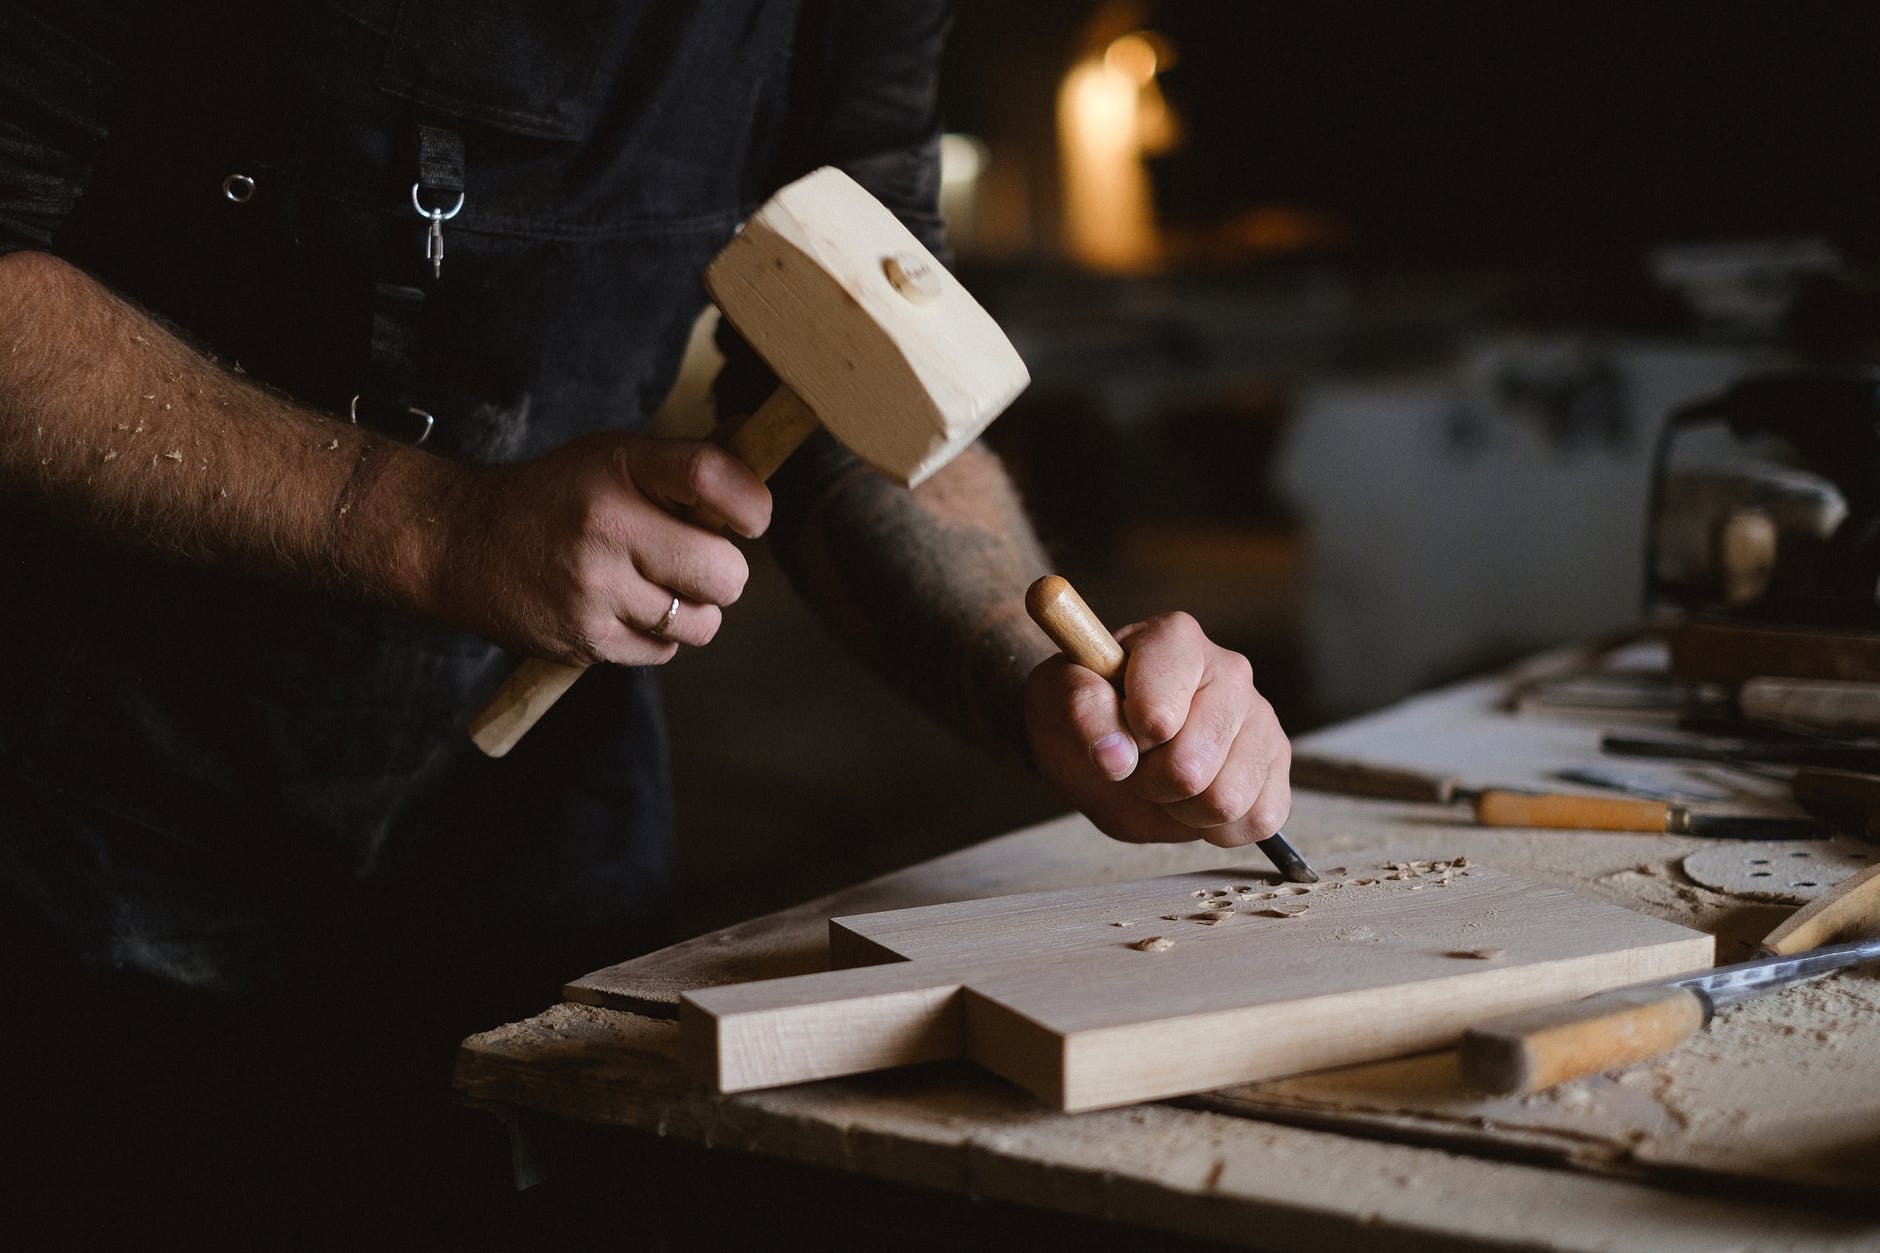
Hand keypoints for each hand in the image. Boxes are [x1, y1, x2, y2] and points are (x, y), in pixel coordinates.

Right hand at [431, 432, 770, 664]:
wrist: (460, 543)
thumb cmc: (555, 496)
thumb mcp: (614, 456)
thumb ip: (686, 460)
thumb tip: (752, 440)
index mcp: (622, 468)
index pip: (712, 477)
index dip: (752, 503)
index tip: (750, 517)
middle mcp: (608, 528)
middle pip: (726, 576)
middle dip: (723, 574)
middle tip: (693, 560)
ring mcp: (596, 590)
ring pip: (702, 624)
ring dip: (689, 610)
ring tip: (652, 584)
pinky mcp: (585, 641)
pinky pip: (662, 651)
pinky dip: (654, 636)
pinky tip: (621, 607)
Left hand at [1023, 612, 1290, 847]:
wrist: (1105, 736)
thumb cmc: (1083, 711)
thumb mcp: (1055, 700)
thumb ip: (1080, 710)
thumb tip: (1117, 756)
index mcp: (1174, 640)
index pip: (1156, 716)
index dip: (1124, 741)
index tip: (1112, 730)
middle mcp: (1230, 670)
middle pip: (1191, 767)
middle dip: (1150, 782)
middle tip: (1136, 764)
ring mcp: (1260, 716)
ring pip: (1228, 799)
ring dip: (1183, 809)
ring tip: (1165, 780)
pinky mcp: (1277, 761)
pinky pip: (1260, 818)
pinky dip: (1218, 827)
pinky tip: (1196, 801)